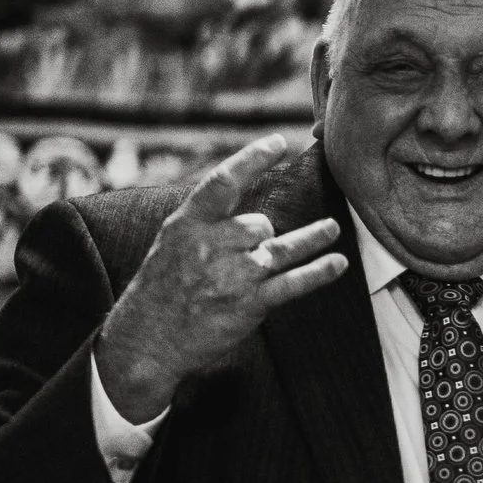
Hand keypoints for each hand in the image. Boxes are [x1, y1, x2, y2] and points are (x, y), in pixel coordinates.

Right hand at [95, 134, 344, 422]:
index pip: (222, 182)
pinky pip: (292, 283)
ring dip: (311, 238)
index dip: (251, 159)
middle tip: (247, 254)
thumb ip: (207, 223)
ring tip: (332, 229)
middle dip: (261, 236)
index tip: (278, 142)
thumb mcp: (171, 244)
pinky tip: (337, 263)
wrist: (145, 340)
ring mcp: (230, 275)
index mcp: (186, 225)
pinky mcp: (248, 303)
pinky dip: (318, 272)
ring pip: (280, 248)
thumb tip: (249, 208)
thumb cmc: (162, 289)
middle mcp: (208, 246)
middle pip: (259, 225)